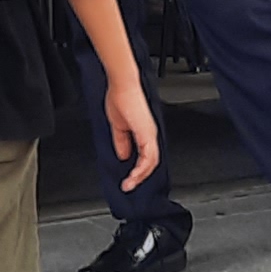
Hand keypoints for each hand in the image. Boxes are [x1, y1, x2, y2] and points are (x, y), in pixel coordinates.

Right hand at [104, 70, 162, 190]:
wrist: (121, 85)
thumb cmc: (120, 98)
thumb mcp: (118, 126)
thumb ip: (122, 142)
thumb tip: (123, 156)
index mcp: (144, 132)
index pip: (146, 157)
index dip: (139, 170)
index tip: (128, 179)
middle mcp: (150, 134)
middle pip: (151, 163)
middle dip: (139, 178)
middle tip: (128, 186)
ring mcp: (150, 134)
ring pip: (151, 163)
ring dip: (140, 176)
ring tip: (129, 184)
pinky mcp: (147, 133)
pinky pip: (149, 157)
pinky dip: (142, 169)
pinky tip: (133, 175)